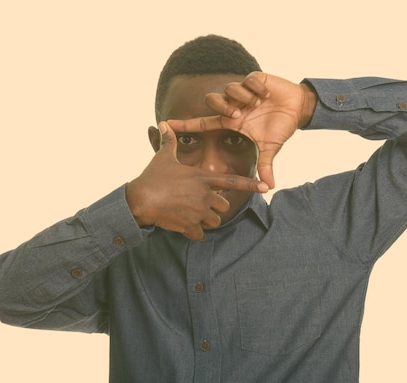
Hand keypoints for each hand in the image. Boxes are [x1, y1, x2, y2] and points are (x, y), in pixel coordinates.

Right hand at [126, 122, 268, 239]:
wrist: (140, 199)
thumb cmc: (152, 177)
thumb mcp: (163, 157)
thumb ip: (169, 142)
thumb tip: (164, 124)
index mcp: (203, 178)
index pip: (233, 181)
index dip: (250, 185)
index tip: (265, 187)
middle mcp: (205, 195)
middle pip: (223, 205)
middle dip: (214, 207)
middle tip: (197, 205)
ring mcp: (199, 211)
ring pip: (214, 221)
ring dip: (206, 221)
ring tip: (189, 215)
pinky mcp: (190, 225)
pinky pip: (200, 234)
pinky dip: (193, 233)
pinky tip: (182, 227)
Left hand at [164, 72, 317, 188]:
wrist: (297, 108)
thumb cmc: (280, 127)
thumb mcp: (270, 148)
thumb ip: (265, 165)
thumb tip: (269, 188)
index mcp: (232, 122)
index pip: (204, 123)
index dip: (185, 125)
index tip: (165, 124)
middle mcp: (233, 105)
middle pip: (212, 101)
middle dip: (224, 106)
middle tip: (240, 114)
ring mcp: (243, 92)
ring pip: (230, 88)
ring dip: (244, 98)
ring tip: (259, 104)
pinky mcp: (255, 79)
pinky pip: (248, 80)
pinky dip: (258, 89)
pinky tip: (267, 95)